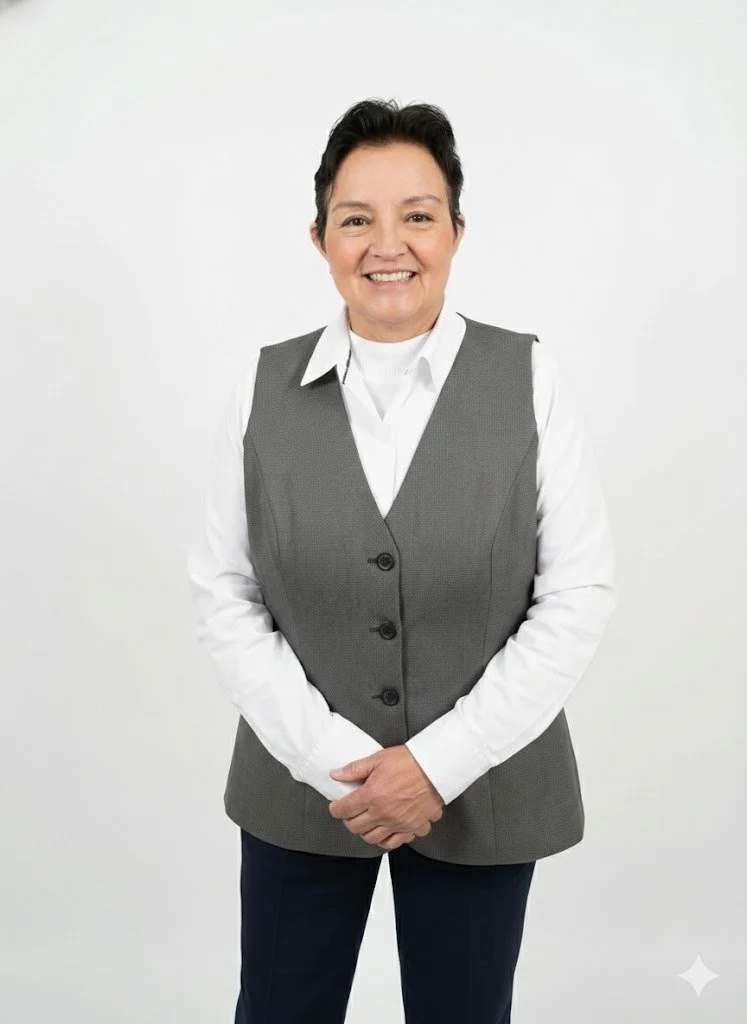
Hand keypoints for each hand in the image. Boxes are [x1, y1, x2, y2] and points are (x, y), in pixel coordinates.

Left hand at [327, 745, 444, 849]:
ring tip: (367, 821)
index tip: (336, 805)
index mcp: (372, 795)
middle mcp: (383, 813)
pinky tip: (387, 829)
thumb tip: (335, 775)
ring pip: (373, 839)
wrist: (436, 768)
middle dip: (349, 820)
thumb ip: (355, 769)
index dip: (335, 808)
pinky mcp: (413, 827)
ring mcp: (398, 823)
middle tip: (351, 812)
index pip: (344, 810)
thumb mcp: (378, 759)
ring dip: (366, 831)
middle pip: (356, 827)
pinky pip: (395, 842)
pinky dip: (388, 839)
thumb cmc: (409, 761)